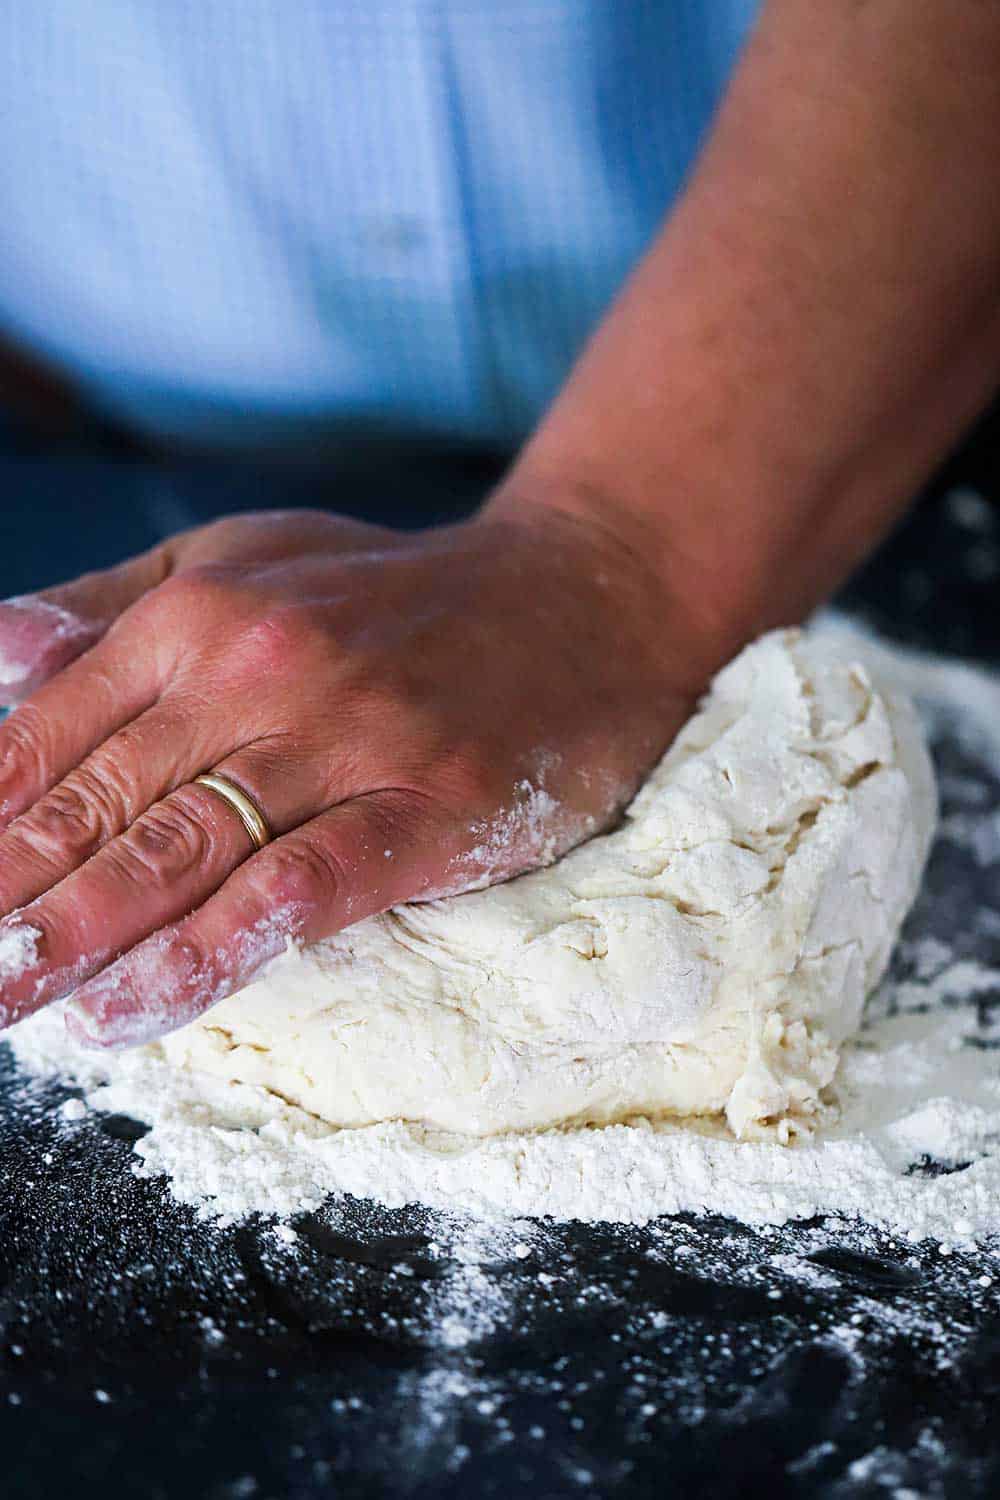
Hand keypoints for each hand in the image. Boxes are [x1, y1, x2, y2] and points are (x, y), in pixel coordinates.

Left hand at [0, 498, 710, 1046]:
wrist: (583, 591)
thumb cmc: (399, 591)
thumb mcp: (245, 559)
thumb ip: (115, 608)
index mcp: (198, 616)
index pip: (41, 738)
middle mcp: (257, 671)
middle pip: (93, 807)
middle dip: (1, 901)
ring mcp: (348, 740)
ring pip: (180, 851)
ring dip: (75, 939)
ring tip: (2, 1002)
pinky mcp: (429, 806)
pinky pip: (300, 889)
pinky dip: (211, 952)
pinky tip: (136, 1010)